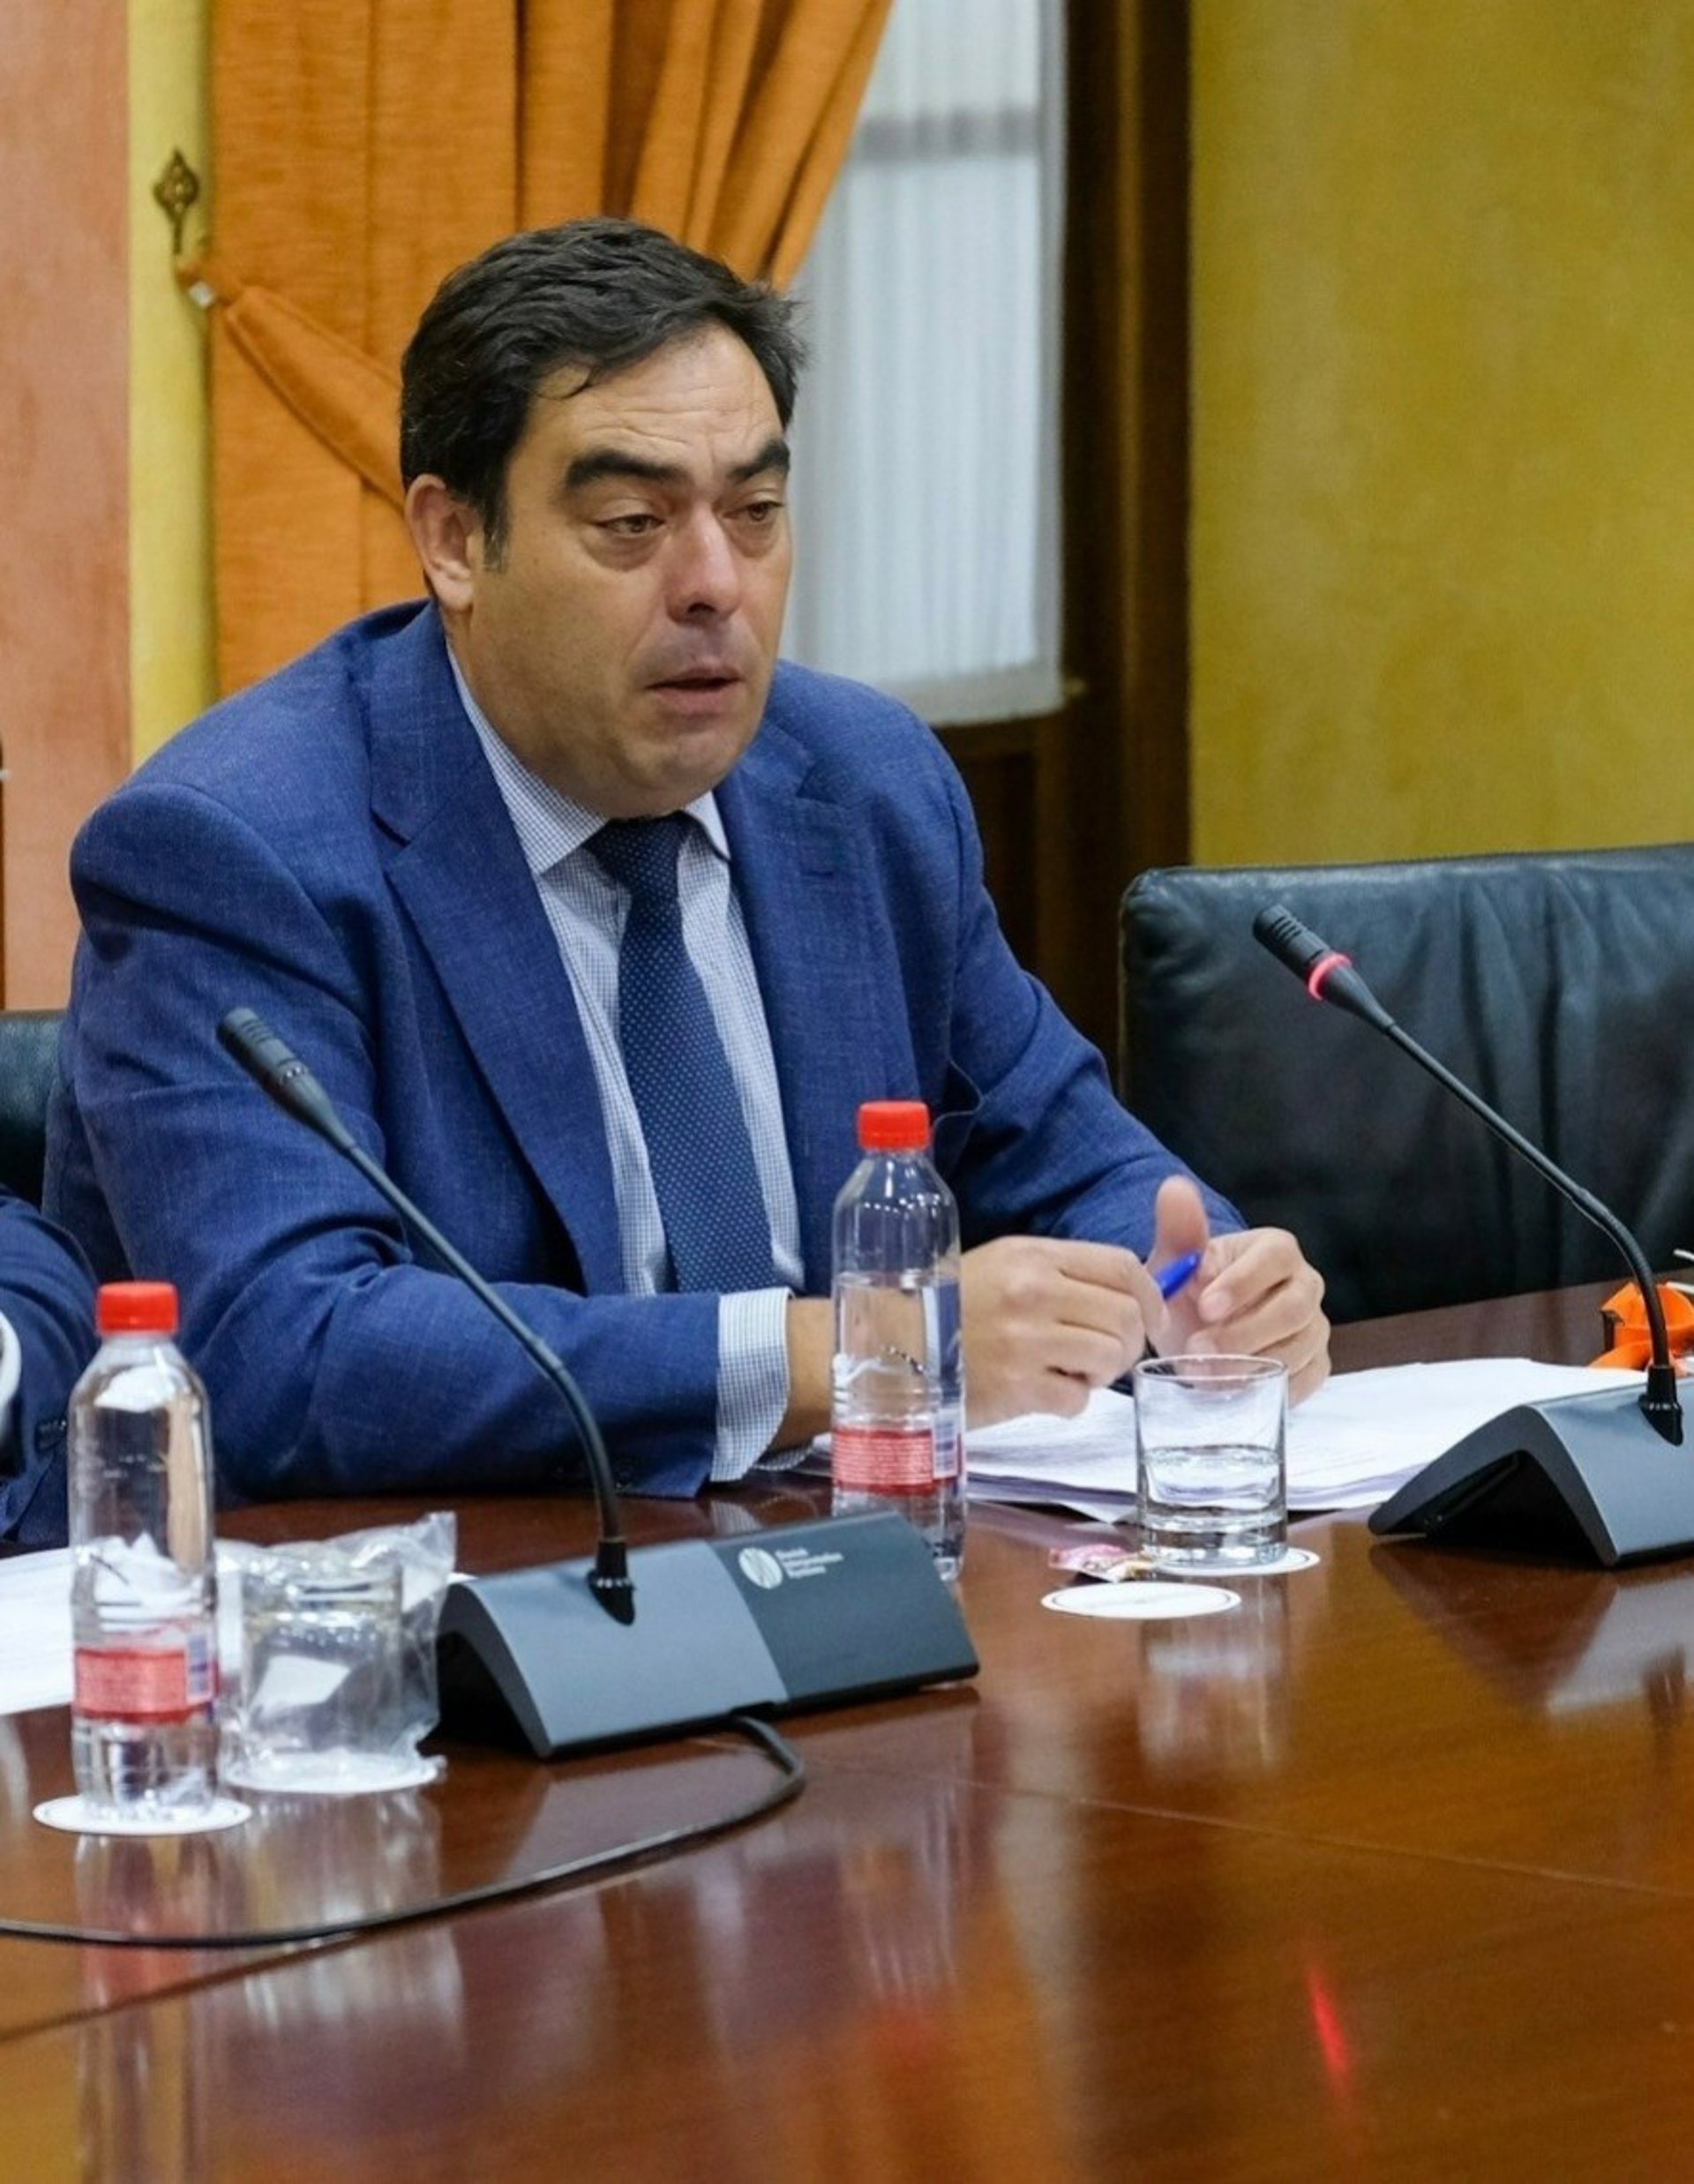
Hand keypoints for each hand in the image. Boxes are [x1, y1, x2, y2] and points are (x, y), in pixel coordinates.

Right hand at [960, 1234, 1164, 1425]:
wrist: (891, 1345)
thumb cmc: (950, 1305)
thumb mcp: (1004, 1266)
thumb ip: (1061, 1275)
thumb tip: (1127, 1295)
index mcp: (1034, 1257)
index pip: (1123, 1266)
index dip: (1151, 1296)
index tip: (1151, 1319)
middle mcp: (1034, 1293)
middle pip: (1126, 1315)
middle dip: (1129, 1341)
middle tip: (1107, 1355)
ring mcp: (1026, 1341)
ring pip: (1111, 1357)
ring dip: (1102, 1373)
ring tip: (1072, 1373)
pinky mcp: (1017, 1387)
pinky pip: (1077, 1397)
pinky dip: (1070, 1400)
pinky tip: (1044, 1393)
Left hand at [1152, 1176, 1330, 1401]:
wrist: (1195, 1331)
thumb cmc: (1190, 1291)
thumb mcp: (1176, 1262)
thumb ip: (1179, 1229)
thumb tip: (1174, 1187)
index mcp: (1275, 1250)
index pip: (1274, 1258)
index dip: (1243, 1283)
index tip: (1205, 1307)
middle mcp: (1304, 1285)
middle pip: (1294, 1308)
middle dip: (1244, 1332)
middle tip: (1198, 1349)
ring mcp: (1314, 1326)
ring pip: (1301, 1347)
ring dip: (1252, 1365)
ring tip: (1204, 1373)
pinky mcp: (1315, 1363)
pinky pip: (1308, 1379)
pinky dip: (1273, 1388)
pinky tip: (1236, 1389)